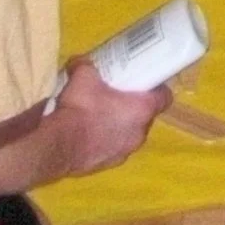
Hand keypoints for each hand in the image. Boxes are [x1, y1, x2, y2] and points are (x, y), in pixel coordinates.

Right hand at [51, 56, 171, 174]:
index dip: (157, 89)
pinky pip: (114, 148)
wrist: (59, 145)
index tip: (145, 82)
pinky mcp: (111, 164)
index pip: (165, 98)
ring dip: (120, 126)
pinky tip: (90, 134)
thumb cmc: (80, 108)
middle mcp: (140, 132)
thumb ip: (86, 65)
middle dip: (134, 107)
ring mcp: (126, 151)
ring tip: (101, 115)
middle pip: (145, 116)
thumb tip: (80, 60)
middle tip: (117, 97)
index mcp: (143, 110)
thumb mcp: (83, 76)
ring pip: (130, 134)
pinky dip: (107, 141)